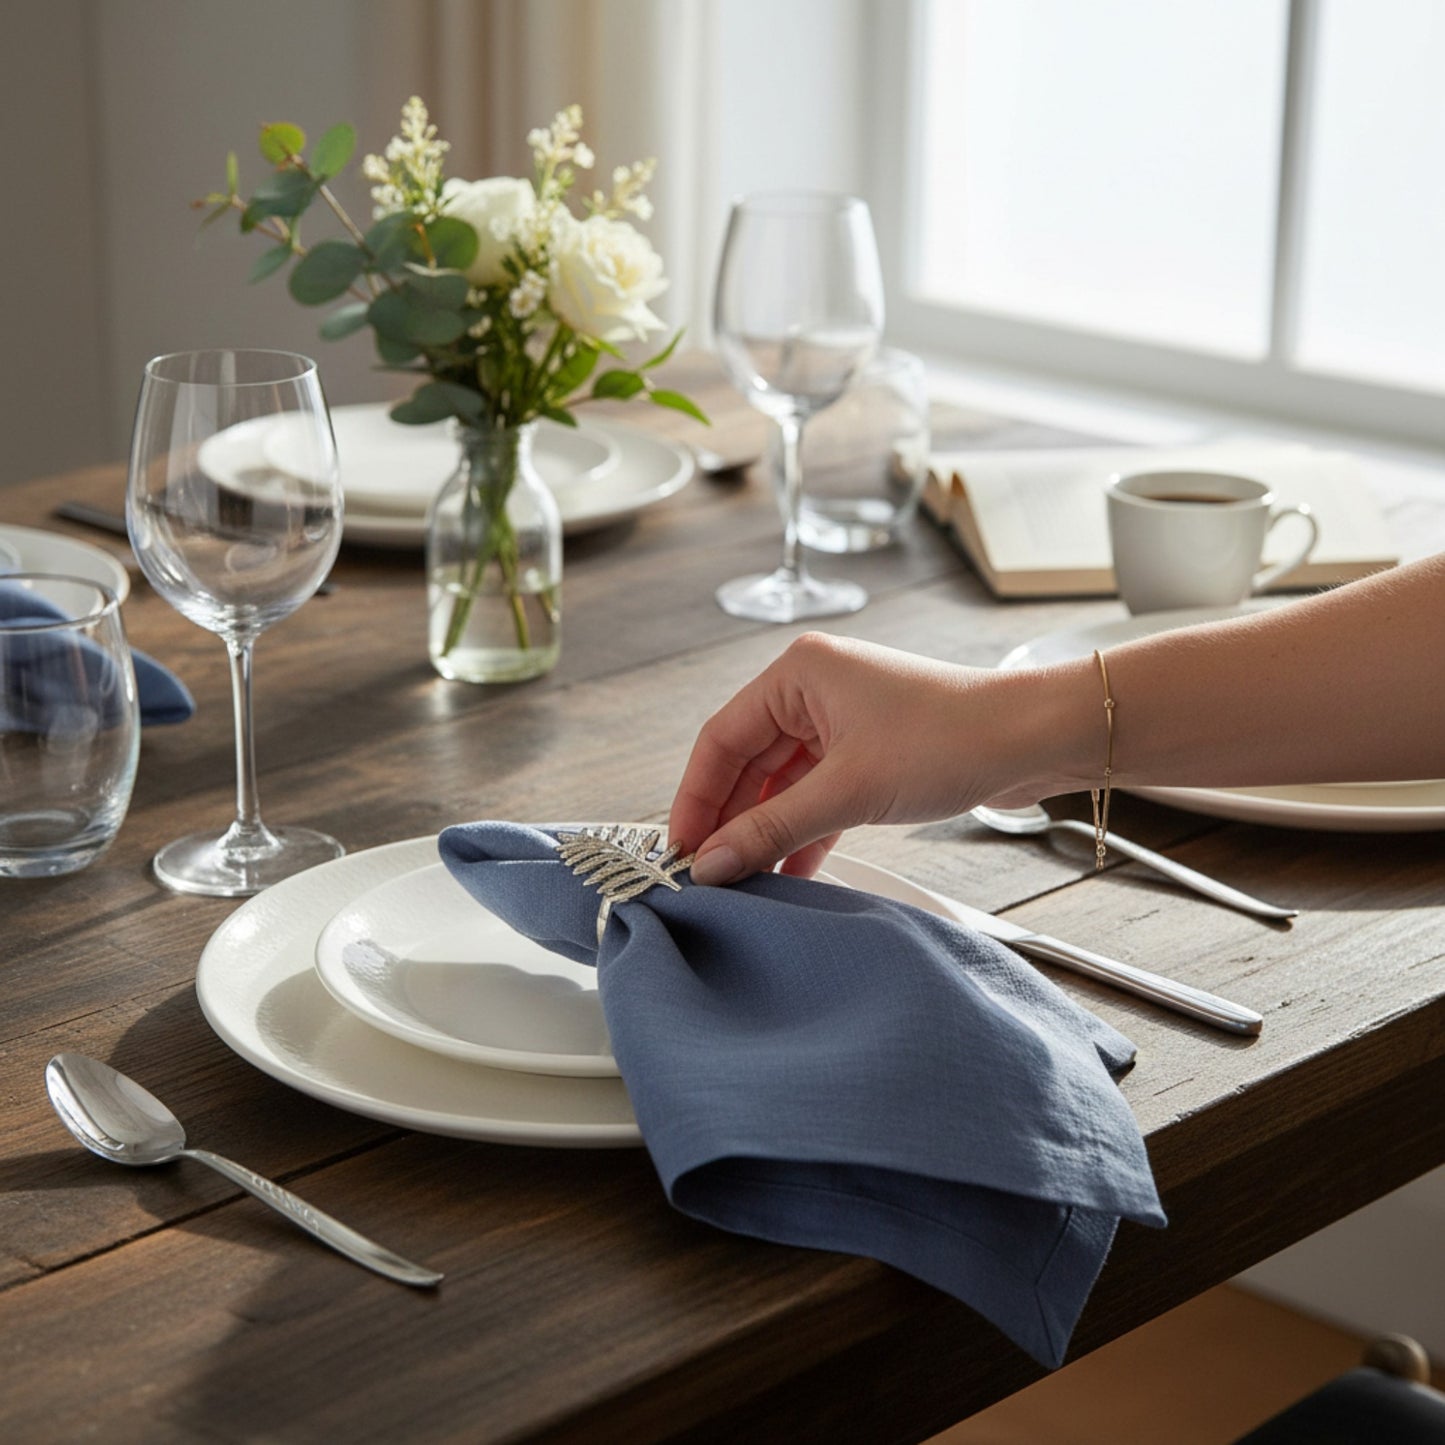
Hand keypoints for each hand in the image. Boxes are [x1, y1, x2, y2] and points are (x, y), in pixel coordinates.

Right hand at [668, 632, 1070, 883]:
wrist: (1035, 740)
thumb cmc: (954, 737)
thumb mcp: (849, 790)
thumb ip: (773, 829)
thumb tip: (715, 862)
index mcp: (798, 673)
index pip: (722, 739)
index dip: (697, 798)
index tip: (681, 849)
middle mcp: (814, 690)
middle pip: (748, 763)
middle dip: (731, 820)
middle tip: (710, 874)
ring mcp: (843, 722)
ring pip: (783, 784)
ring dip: (767, 831)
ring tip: (745, 881)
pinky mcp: (869, 753)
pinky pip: (818, 795)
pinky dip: (805, 831)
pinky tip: (790, 872)